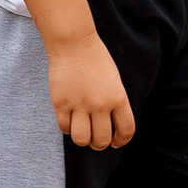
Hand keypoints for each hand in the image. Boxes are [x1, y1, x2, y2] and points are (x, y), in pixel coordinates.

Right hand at [46, 31, 133, 149]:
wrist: (74, 43)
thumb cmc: (96, 59)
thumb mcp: (115, 81)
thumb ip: (115, 103)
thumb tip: (110, 126)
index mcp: (118, 98)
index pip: (126, 130)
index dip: (121, 140)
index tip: (116, 142)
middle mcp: (100, 104)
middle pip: (102, 140)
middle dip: (100, 144)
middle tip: (96, 140)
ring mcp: (79, 105)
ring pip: (82, 139)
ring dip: (83, 140)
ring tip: (82, 132)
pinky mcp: (61, 103)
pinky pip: (65, 128)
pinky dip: (68, 128)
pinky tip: (70, 120)